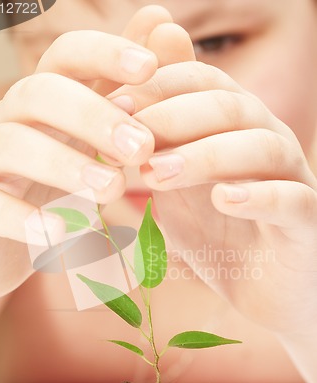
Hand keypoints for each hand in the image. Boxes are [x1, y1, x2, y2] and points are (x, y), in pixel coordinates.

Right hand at [0, 7, 178, 299]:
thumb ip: (127, 86)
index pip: (68, 55)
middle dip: (93, 115)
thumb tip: (164, 22)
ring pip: (13, 144)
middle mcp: (12, 118)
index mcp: (47, 99)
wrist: (6, 233)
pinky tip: (61, 231)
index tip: (149, 68)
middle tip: (140, 148)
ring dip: (65, 164)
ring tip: (112, 189)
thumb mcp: (94, 134)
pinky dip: (23, 218)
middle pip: (40, 93)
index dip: (105, 53)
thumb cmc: (58, 178)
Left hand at [110, 60, 316, 336]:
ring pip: (261, 147)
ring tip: (157, 175)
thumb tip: (97, 139)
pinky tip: (222, 199)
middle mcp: (269, 142)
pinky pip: (292, 199)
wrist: (268, 290)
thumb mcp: (176, 200)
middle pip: (230, 106)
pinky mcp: (310, 222)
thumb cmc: (220, 239)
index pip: (201, 82)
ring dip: (205, 155)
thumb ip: (148, 166)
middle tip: (128, 143)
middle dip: (173, 118)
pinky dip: (257, 195)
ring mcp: (293, 179)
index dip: (156, 88)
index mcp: (236, 130)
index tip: (112, 107)